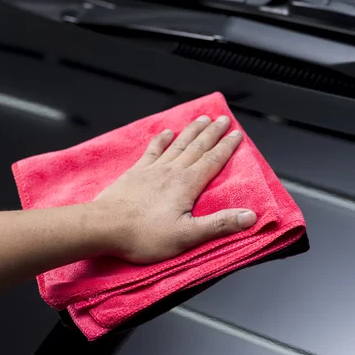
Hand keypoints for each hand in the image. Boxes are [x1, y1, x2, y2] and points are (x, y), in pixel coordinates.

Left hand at [93, 115, 256, 263]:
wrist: (104, 227)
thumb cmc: (145, 235)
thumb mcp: (188, 235)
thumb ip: (220, 224)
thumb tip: (250, 216)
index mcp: (187, 184)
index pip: (213, 160)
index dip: (227, 147)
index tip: (237, 134)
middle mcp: (172, 171)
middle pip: (197, 147)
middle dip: (213, 132)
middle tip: (224, 119)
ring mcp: (152, 170)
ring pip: (178, 144)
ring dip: (192, 131)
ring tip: (202, 119)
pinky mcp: (135, 173)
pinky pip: (152, 151)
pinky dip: (161, 140)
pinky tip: (167, 132)